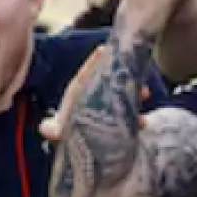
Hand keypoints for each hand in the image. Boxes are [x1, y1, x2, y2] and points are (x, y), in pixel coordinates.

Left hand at [37, 45, 151, 143]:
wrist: (67, 147)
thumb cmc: (61, 133)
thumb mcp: (55, 131)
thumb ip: (52, 129)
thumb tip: (50, 131)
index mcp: (76, 94)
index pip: (85, 75)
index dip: (93, 62)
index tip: (104, 49)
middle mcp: (91, 97)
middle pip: (108, 82)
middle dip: (123, 79)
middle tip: (136, 74)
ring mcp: (103, 107)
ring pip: (120, 96)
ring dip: (134, 94)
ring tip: (146, 93)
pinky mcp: (112, 119)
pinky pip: (126, 114)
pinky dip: (136, 117)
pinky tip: (144, 122)